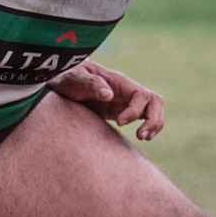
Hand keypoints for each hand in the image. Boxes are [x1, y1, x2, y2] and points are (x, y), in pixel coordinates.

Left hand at [50, 59, 165, 139]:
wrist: (61, 84)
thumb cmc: (67, 78)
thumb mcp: (73, 78)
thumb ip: (90, 83)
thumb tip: (109, 95)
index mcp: (118, 81)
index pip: (140, 94)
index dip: (134, 110)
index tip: (119, 122)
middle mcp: (126, 91)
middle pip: (155, 101)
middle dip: (154, 119)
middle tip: (141, 136)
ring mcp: (126, 101)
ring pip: (154, 109)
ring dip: (155, 124)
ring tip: (144, 138)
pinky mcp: (122, 111)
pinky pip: (144, 117)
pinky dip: (148, 127)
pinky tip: (141, 137)